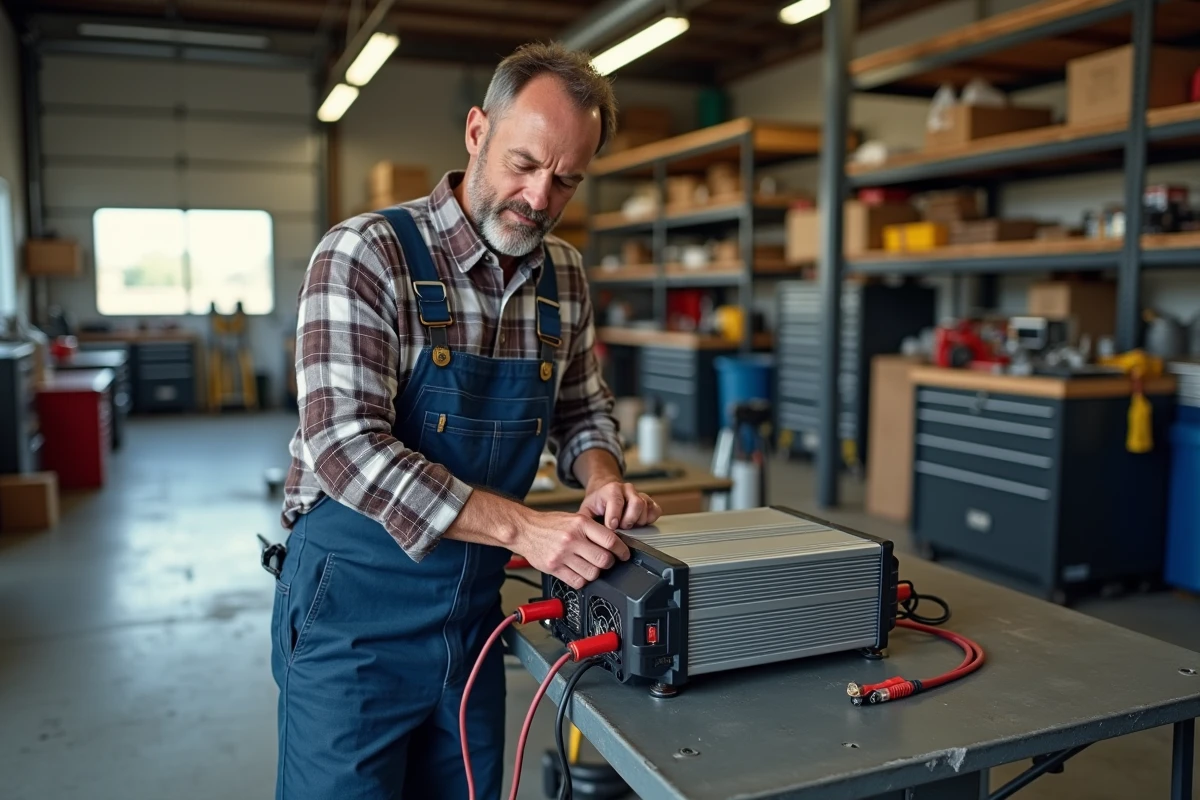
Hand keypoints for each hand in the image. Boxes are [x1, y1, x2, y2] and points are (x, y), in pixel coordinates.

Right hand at [512, 509, 630, 589]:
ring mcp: (562, 555)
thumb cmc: (549, 524)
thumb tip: (613, 542)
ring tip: (591, 567)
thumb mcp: (573, 518)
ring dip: (596, 573)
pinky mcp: (554, 568)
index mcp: (580, 524)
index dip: (622, 550)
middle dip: (609, 563)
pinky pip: (577, 581)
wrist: (525, 529)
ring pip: (592, 573)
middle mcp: (572, 539)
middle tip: (607, 562)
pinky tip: (579, 573)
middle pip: (604, 559)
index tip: (624, 554)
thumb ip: (592, 529)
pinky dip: (582, 580)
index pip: (610, 540)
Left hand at [579, 479, 662, 530]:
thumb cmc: (597, 503)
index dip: (615, 516)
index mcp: (612, 489)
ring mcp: (640, 494)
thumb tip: (584, 533)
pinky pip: (655, 510)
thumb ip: (585, 520)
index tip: (612, 527)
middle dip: (629, 520)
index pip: (617, 501)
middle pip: (636, 504)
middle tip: (621, 528)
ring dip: (638, 521)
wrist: (606, 491)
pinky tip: (639, 524)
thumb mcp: (587, 509)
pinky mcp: (649, 501)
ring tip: (628, 526)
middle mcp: (628, 489)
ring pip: (646, 508)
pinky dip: (649, 519)